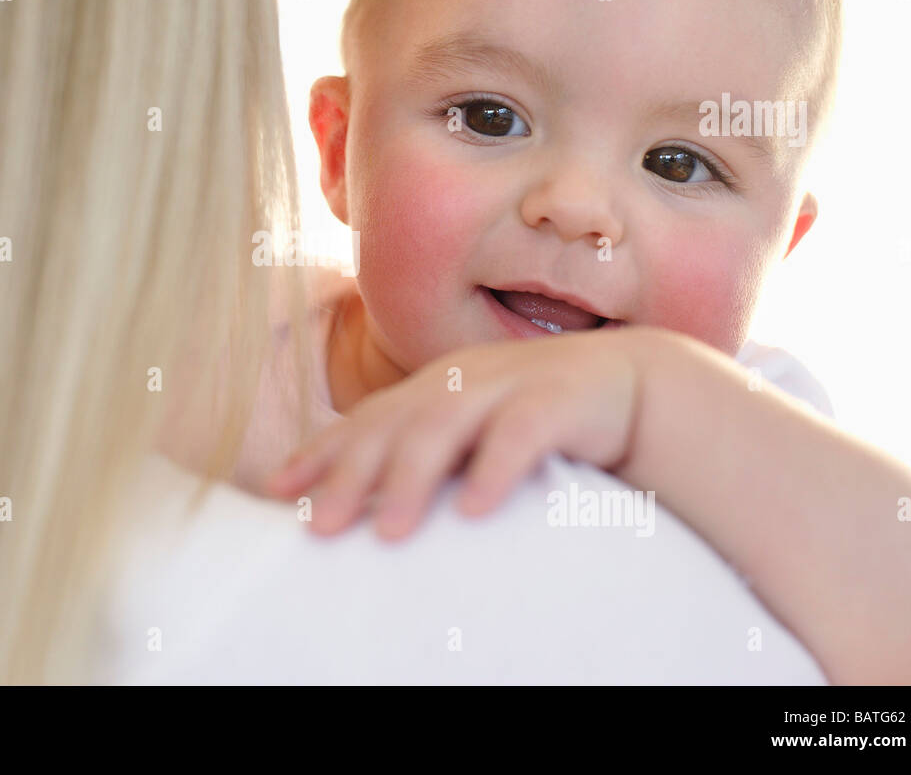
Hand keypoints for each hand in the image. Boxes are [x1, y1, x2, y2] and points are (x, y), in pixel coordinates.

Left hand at [265, 327, 647, 539]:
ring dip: (415, 478)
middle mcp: (465, 378)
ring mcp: (512, 382)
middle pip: (395, 424)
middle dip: (352, 474)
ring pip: (449, 426)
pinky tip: (475, 508)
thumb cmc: (541, 419)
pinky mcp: (563, 398)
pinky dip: (497, 468)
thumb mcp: (475, 433)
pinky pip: (525, 432)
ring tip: (390, 531)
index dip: (321, 452)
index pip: (367, 420)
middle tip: (318, 526)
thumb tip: (361, 504)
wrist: (633, 385)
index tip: (277, 491)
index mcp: (437, 386)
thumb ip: (428, 457)